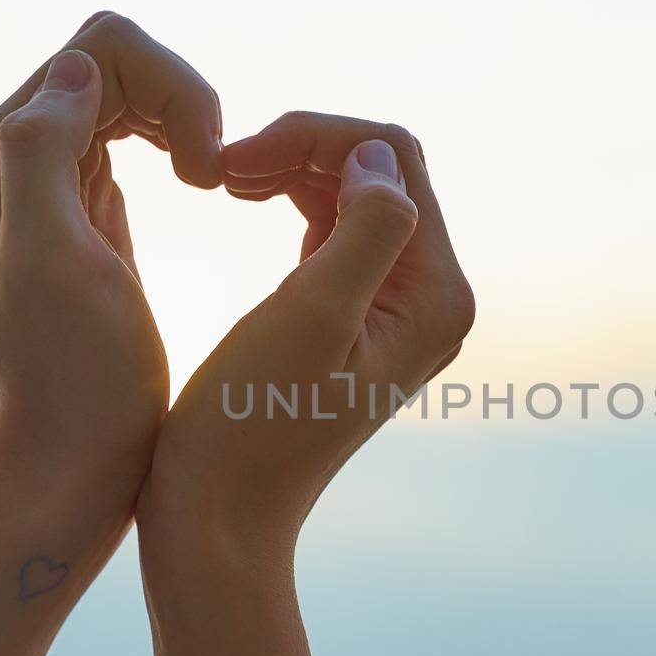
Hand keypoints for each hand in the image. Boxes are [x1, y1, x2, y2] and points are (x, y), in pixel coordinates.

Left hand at [0, 13, 221, 524]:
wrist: (68, 471)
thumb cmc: (77, 384)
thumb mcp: (56, 265)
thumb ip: (43, 152)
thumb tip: (76, 67)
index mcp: (5, 156)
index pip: (103, 49)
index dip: (176, 87)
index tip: (207, 173)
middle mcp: (17, 158)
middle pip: (119, 61)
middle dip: (187, 99)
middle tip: (220, 180)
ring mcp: (52, 185)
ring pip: (133, 95)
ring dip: (190, 122)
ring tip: (221, 186)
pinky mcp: (88, 215)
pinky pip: (137, 137)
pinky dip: (183, 145)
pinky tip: (208, 188)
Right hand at [140, 113, 474, 548]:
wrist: (220, 518)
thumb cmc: (250, 427)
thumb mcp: (309, 317)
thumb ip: (364, 230)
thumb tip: (378, 159)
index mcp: (436, 296)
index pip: (393, 161)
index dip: (316, 138)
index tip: (234, 157)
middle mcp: (433, 299)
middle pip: (381, 171)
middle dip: (303, 150)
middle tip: (221, 167)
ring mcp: (397, 310)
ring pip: (355, 194)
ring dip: (292, 171)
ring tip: (224, 179)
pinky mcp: (357, 318)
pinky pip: (336, 230)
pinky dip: (293, 202)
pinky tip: (243, 200)